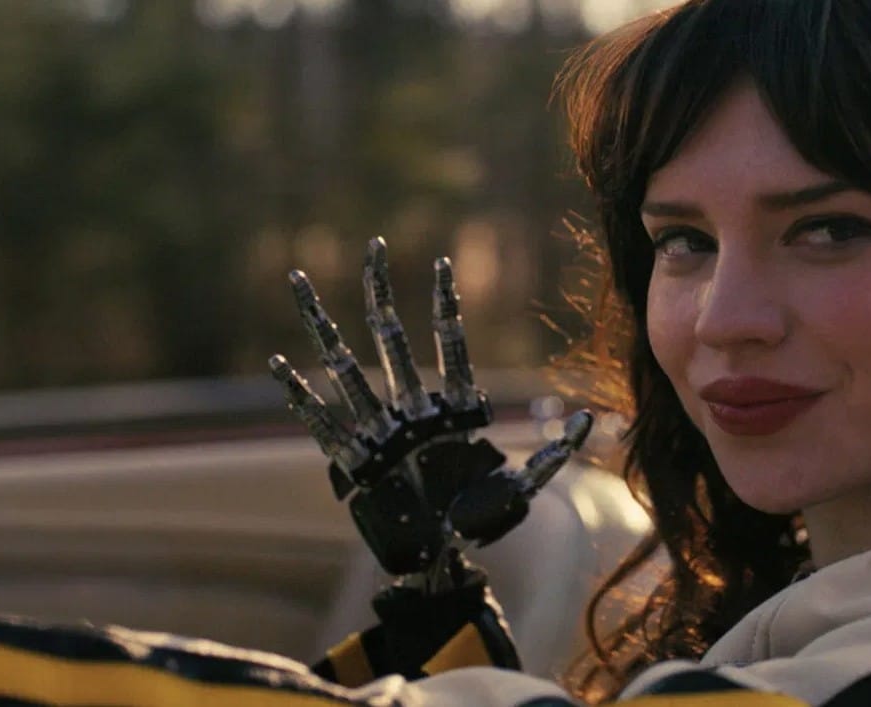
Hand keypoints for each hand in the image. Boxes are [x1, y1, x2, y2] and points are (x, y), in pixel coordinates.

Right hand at [269, 237, 592, 588]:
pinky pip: (324, 424)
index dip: (446, 304)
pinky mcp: (356, 462)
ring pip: (347, 367)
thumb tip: (591, 420)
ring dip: (323, 326)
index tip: (443, 263)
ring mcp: (380, 432)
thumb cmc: (480, 520)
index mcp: (453, 410)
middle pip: (392, 338)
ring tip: (299, 283)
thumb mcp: (524, 486)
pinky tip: (279, 368)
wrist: (442, 560)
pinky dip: (302, 398)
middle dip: (381, 292)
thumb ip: (555, 454)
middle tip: (373, 246)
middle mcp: (412, 411)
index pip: (449, 343)